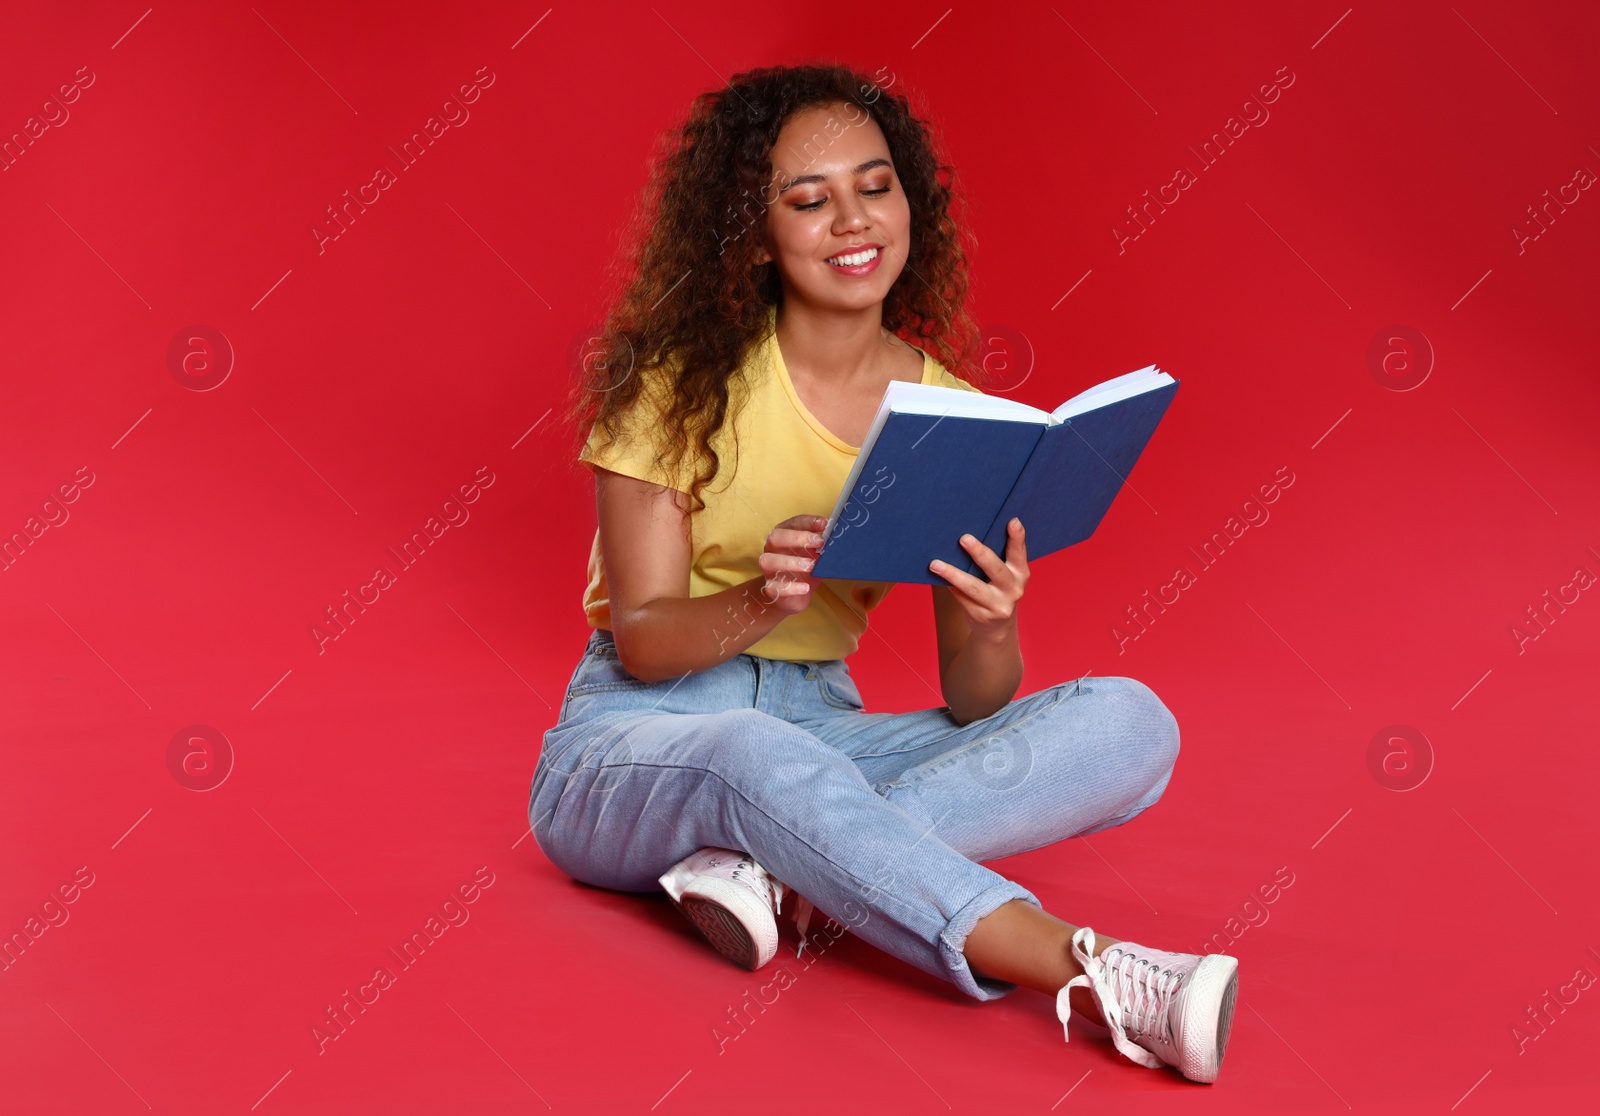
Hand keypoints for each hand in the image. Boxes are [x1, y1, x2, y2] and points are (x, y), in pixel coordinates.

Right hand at [759, 514, 826, 613]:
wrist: (794, 597)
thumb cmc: (805, 570)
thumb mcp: (816, 556)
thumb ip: (822, 547)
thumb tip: (837, 537)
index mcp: (784, 536)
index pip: (792, 523)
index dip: (808, 522)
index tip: (825, 523)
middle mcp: (772, 550)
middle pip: (776, 537)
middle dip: (798, 538)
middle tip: (820, 542)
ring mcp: (768, 569)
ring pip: (768, 561)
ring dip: (791, 562)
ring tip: (811, 566)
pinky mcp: (769, 588)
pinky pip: (774, 587)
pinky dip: (790, 587)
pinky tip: (805, 588)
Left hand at [929, 518, 1028, 636]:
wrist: (996, 627)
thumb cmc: (996, 589)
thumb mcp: (1005, 575)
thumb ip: (997, 558)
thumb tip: (968, 535)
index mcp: (1021, 573)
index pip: (1019, 553)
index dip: (1017, 538)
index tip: (1013, 521)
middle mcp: (1014, 589)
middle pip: (995, 569)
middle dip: (980, 553)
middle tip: (964, 538)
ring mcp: (999, 605)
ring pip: (973, 587)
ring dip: (952, 574)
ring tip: (935, 564)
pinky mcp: (982, 616)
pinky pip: (962, 598)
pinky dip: (949, 586)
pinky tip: (936, 577)